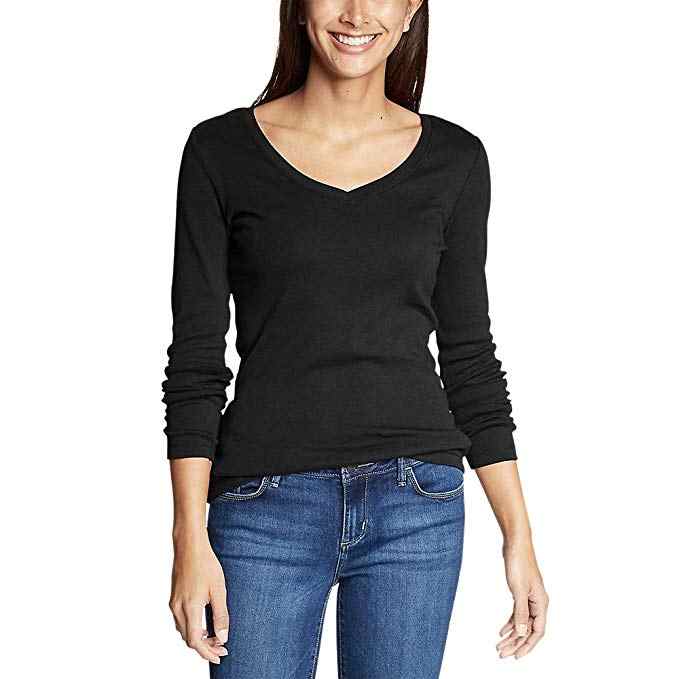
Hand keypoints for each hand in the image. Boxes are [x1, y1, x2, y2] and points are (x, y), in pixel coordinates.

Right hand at [169, 531, 229, 664]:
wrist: (190, 546)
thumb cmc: (205, 563)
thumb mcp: (218, 590)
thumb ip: (221, 615)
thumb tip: (223, 636)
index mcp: (190, 607)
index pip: (196, 641)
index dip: (207, 652)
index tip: (220, 655)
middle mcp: (178, 608)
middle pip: (189, 639)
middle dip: (205, 647)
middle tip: (222, 648)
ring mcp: (174, 603)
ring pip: (184, 631)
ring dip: (198, 638)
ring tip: (215, 637)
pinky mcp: (174, 598)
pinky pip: (181, 622)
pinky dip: (192, 629)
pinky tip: (204, 625)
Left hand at [496, 539, 548, 658]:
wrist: (516, 544)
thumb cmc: (519, 563)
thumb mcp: (518, 590)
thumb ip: (521, 612)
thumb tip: (521, 632)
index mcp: (541, 603)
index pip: (537, 631)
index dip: (527, 645)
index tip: (516, 656)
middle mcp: (538, 603)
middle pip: (528, 629)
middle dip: (516, 643)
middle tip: (502, 653)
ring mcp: (530, 598)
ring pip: (522, 622)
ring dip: (512, 635)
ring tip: (500, 645)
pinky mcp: (521, 593)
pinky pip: (518, 613)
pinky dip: (510, 622)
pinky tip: (502, 630)